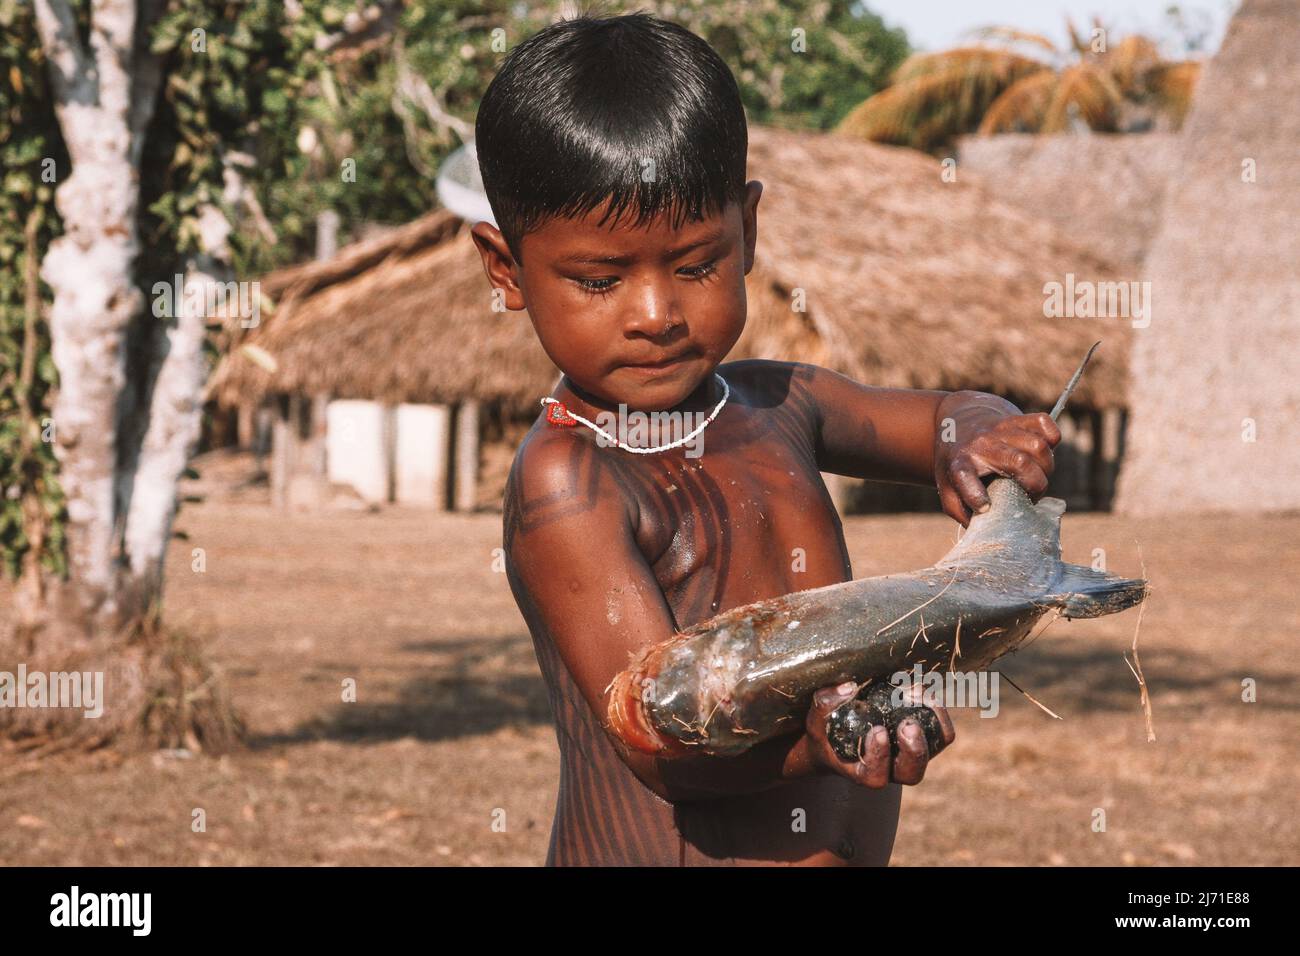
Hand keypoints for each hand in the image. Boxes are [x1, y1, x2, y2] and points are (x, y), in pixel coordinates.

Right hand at [802, 681, 955, 787]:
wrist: (838, 736)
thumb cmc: (826, 733)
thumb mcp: (816, 721)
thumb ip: (825, 705)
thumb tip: (848, 687)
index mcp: (863, 772)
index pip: (876, 776)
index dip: (879, 756)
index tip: (877, 731)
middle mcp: (890, 769)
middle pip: (912, 773)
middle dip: (914, 750)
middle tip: (908, 724)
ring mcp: (907, 755)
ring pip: (932, 751)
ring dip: (933, 726)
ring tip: (920, 697)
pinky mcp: (921, 739)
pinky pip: (940, 732)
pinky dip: (936, 712)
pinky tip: (921, 690)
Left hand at [936, 411, 1060, 525]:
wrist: (958, 422)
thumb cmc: (957, 462)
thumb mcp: (947, 486)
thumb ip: (960, 510)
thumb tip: (983, 529)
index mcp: (959, 464)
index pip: (964, 476)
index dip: (974, 494)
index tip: (984, 507)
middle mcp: (981, 443)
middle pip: (1020, 462)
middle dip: (1035, 484)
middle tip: (1031, 494)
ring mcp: (1001, 428)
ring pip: (1038, 445)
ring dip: (1047, 467)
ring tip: (1037, 476)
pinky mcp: (1017, 417)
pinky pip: (1044, 424)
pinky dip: (1052, 439)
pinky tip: (1043, 451)